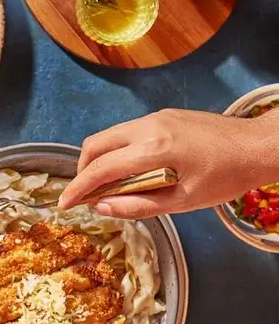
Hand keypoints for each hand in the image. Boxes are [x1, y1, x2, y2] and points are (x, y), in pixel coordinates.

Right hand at [58, 109, 278, 218]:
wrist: (259, 145)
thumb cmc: (227, 177)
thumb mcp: (183, 201)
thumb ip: (138, 205)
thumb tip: (103, 208)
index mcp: (153, 149)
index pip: (101, 169)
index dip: (78, 188)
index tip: (65, 203)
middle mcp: (148, 126)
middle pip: (95, 144)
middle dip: (83, 170)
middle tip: (87, 193)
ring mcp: (156, 116)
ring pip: (110, 135)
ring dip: (100, 160)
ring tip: (109, 185)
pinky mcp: (163, 115)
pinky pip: (127, 132)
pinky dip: (118, 151)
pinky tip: (131, 169)